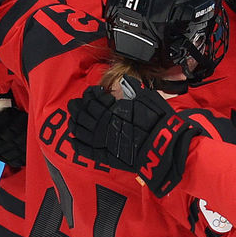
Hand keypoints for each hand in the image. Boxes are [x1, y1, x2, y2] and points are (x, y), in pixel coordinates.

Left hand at [67, 81, 202, 196]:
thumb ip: (133, 88)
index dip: (89, 94)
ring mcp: (101, 140)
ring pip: (79, 129)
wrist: (162, 146)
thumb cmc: (157, 122)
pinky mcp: (104, 156)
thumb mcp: (147, 98)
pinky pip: (84, 149)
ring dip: (74, 122)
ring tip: (74, 119)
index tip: (92, 93)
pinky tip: (73, 139)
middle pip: (81, 112)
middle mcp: (103, 123)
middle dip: (77, 106)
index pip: (92, 99)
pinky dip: (76, 143)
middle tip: (75, 103)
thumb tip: (125, 81)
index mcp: (111, 109)